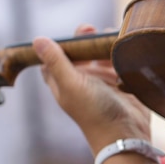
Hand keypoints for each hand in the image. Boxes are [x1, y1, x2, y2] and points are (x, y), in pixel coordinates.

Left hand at [33, 24, 152, 153]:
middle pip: (79, 53)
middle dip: (84, 39)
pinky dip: (120, 52)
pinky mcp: (122, 82)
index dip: (57, 44)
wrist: (126, 133)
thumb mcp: (71, 85)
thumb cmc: (95, 113)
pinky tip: (123, 45)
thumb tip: (38, 39)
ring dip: (104, 43)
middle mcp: (82, 81)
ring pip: (100, 55)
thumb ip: (56, 62)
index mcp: (64, 83)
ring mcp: (103, 82)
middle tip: (91, 29)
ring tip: (110, 35)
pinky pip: (119, 61)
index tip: (66, 34)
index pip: (53, 59)